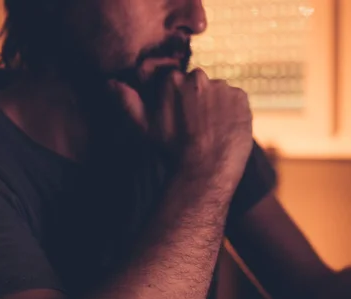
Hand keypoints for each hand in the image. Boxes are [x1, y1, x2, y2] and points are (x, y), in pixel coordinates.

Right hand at [108, 67, 252, 187]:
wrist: (205, 170)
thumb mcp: (145, 127)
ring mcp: (222, 86)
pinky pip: (237, 100)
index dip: (181, 103)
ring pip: (219, 93)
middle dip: (199, 102)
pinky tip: (226, 130)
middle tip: (198, 128)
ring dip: (217, 107)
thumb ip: (128, 102)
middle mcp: (198, 77)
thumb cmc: (172, 151)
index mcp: (174, 79)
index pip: (179, 83)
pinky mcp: (241, 97)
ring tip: (213, 132)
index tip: (182, 121)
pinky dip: (234, 112)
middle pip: (200, 85)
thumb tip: (110, 83)